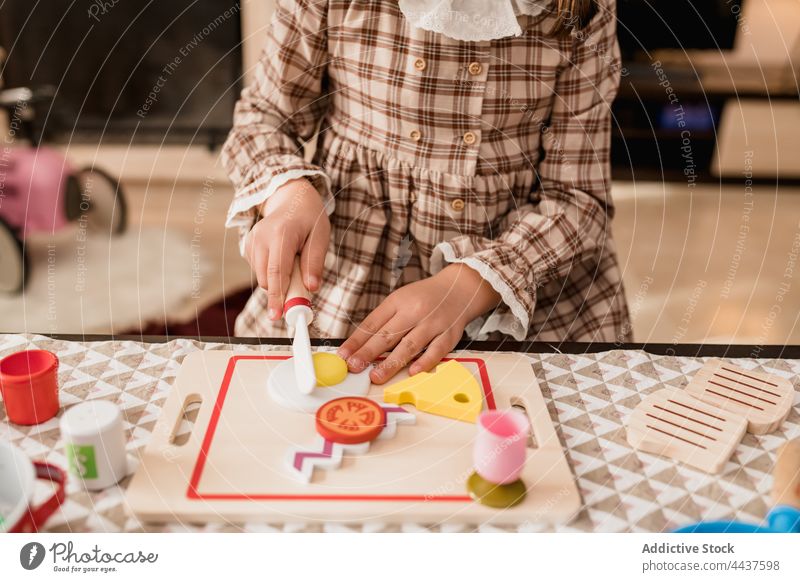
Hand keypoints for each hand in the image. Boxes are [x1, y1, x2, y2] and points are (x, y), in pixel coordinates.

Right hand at [244, 178, 330, 319]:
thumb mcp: (321, 236)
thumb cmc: (310, 219)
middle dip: (281, 293)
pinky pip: (259, 271)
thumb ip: (315, 262)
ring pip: (261, 277)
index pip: (277, 271)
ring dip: (278, 281)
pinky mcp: (248, 246)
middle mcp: (262, 237)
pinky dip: (272, 273)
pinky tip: (282, 258)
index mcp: (282, 233)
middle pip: (266, 279)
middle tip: (299, 297)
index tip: (278, 316)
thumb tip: (312, 288)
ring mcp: (252, 241)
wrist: (291, 199)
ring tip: (294, 264)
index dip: (277, 296)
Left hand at [338, 264, 500, 383]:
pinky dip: (426, 361)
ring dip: (392, 362)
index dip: (356, 340)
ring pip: (410, 345)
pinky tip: (413, 371)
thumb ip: (382, 321)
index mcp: (398, 301)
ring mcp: (433, 323)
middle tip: (353, 366)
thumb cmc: (424, 298)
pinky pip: (437, 350)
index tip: (343, 355)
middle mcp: (414, 311)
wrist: (460, 288)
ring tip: (376, 376)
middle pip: (388, 334)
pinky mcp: (450, 334)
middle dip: (368, 352)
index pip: (373, 323)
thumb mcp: (399, 301)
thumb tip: (359, 345)